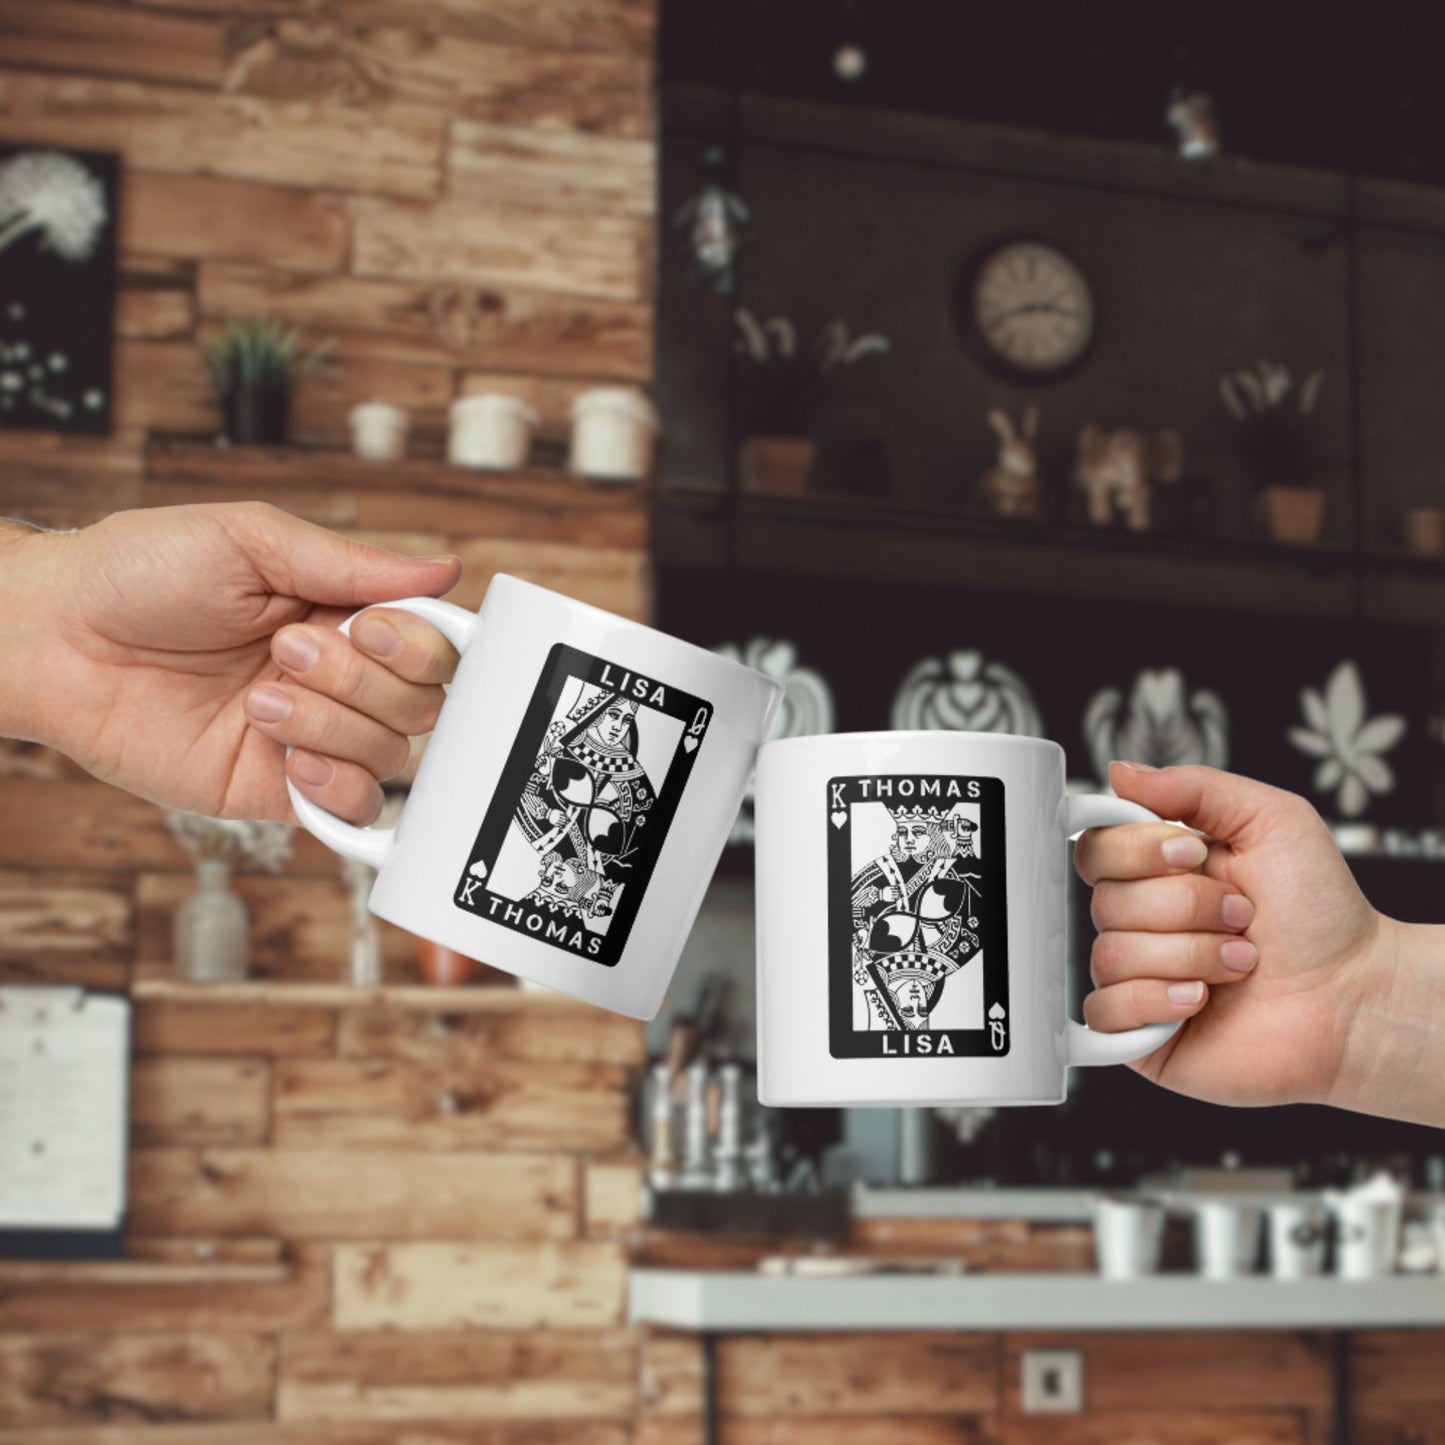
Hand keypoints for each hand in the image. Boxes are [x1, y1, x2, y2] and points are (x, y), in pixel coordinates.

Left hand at [3, 504, 461, 822]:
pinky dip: (339, 787)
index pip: (431, 643)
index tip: (366, 626)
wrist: (53, 640)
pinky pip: (354, 810)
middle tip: (284, 651)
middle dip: (360, 680)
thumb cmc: (137, 573)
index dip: (416, 644)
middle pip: (423, 703)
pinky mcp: (277, 790)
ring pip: (390, 754)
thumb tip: (444, 568)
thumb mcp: (250, 541)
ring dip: (331, 725)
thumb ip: (351, 563)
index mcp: (341, 612)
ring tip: (259, 700)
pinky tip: (291, 758)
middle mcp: (338, 678)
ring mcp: (312, 737)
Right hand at [1073, 761, 1382, 1108]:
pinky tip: (1200, 1001)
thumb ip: (1193, 786)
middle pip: (1105, 901)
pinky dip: (1156, 1002)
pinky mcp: (1140, 1033)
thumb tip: (1119, 772)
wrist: (1357, 997)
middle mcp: (1143, 922)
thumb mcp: (1273, 819)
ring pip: (1111, 954)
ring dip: (1190, 957)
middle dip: (1186, 907)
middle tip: (1242, 917)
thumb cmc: (1323, 915)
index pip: (1096, 847)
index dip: (1138, 851)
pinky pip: (1103, 1012)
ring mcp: (1139, 977)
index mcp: (1159, 872)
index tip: (1194, 854)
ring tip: (1240, 964)